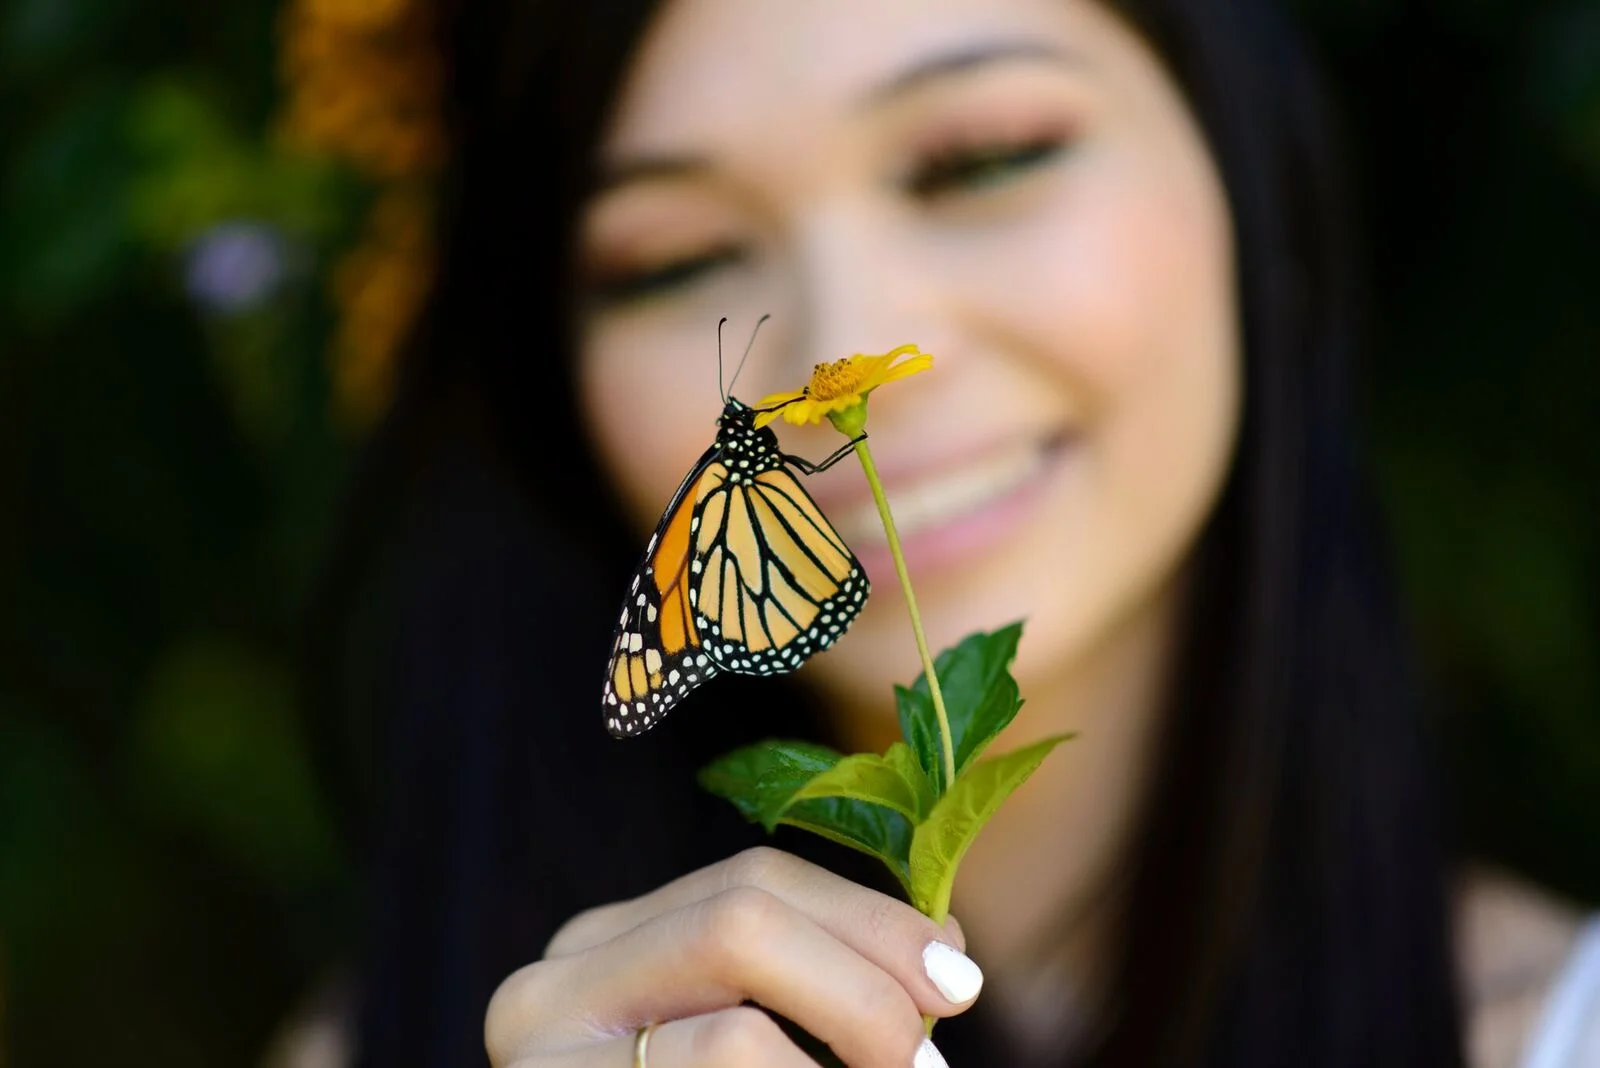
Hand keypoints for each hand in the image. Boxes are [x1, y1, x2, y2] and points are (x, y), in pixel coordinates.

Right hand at [485, 846, 982, 1066]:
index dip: (872, 921)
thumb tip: (946, 944)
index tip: (959, 983)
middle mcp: (553, 985)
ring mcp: (543, 1066)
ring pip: (735, 1036)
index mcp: (606, 944)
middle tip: (926, 1065)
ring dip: (842, 1056)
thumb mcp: (747, 1043)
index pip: (752, 879)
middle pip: (741, 922)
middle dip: (863, 988)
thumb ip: (822, 984)